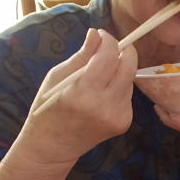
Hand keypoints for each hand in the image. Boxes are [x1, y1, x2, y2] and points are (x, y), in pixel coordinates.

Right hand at [23, 29, 136, 166]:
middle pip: (129, 67)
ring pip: (129, 80)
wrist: (54, 146)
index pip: (109, 58)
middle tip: (110, 47)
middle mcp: (106, 106)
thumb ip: (82, 56)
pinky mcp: (125, 123)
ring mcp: (118, 116)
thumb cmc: (49, 108)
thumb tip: (97, 34)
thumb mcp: (58, 77)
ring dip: (120, 69)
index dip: (109, 41)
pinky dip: (119, 86)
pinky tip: (103, 92)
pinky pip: (127, 95)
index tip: (102, 35)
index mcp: (84, 94)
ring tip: (101, 73)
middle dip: (124, 51)